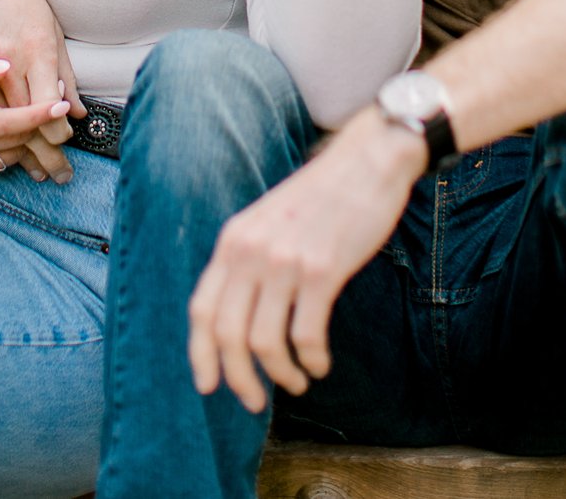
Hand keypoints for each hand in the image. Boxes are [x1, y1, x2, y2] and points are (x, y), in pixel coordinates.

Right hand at [0, 0, 83, 179]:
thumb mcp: (50, 27)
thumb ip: (64, 72)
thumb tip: (76, 110)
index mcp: (32, 51)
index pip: (46, 109)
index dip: (58, 133)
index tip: (67, 142)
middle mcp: (4, 63)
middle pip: (24, 123)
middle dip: (45, 154)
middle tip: (62, 174)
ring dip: (20, 150)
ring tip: (39, 172)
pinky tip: (3, 147)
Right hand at [0, 53, 73, 190]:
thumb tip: (5, 67)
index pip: (5, 123)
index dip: (36, 115)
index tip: (61, 105)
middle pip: (13, 141)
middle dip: (35, 124)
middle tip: (51, 104)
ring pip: (10, 157)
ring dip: (21, 138)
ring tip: (20, 117)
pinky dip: (4, 151)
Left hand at [187, 112, 420, 412]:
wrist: (366, 163)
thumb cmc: (321, 197)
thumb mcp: (267, 221)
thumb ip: (249, 258)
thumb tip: (240, 313)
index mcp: (232, 240)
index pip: (200, 309)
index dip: (200, 353)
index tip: (208, 386)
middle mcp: (250, 252)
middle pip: (227, 334)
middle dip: (239, 377)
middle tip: (255, 402)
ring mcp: (284, 262)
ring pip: (265, 342)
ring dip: (280, 375)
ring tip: (296, 383)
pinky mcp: (322, 271)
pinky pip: (306, 335)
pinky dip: (312, 360)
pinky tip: (320, 365)